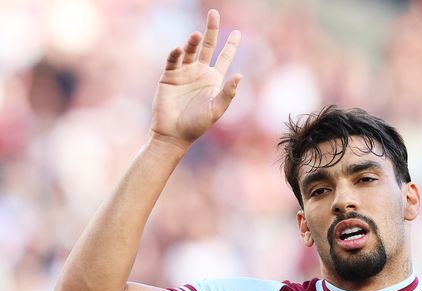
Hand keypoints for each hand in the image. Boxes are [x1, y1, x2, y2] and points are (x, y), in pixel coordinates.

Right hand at [150, 10, 241, 148]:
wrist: (173, 134)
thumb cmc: (197, 125)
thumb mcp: (216, 110)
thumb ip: (227, 93)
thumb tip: (240, 75)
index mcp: (213, 80)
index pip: (224, 58)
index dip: (231, 45)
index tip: (238, 32)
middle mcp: (199, 72)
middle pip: (207, 46)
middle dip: (211, 30)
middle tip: (214, 13)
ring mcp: (184, 72)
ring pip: (190, 50)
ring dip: (193, 42)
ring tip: (197, 35)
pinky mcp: (169, 76)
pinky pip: (173, 60)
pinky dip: (175, 53)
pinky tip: (178, 48)